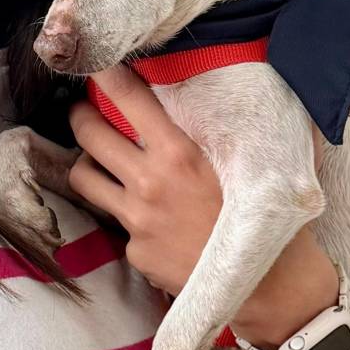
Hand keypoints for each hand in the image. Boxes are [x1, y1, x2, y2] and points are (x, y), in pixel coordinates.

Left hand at [67, 66, 336, 349]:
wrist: (268, 283)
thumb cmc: (264, 214)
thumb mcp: (243, 161)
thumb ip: (211, 131)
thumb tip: (206, 91)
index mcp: (179, 151)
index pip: (125, 97)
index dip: (103, 74)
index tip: (97, 65)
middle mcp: (150, 181)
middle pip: (88, 133)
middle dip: (81, 116)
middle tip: (85, 113)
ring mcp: (137, 219)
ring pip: (85, 177)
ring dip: (89, 164)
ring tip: (101, 162)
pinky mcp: (135, 251)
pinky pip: (116, 223)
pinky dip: (127, 217)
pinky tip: (155, 221)